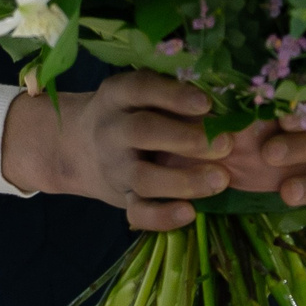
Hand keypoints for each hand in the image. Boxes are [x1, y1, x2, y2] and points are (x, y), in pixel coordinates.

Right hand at [1, 73, 235, 231]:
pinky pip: (138, 212)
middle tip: (225, 143)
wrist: (79, 147)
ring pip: (143, 177)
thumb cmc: (128, 113)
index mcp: (118, 96)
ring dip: (184, 180)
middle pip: (142, 132)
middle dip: (186, 138)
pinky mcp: (121, 198)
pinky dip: (163, 216)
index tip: (207, 103)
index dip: (173, 95)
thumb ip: (172, 94)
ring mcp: (114, 167)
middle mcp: (112, 130)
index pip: (141, 88)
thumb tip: (226, 100)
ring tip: (221, 179)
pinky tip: (190, 213)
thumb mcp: (138, 95)